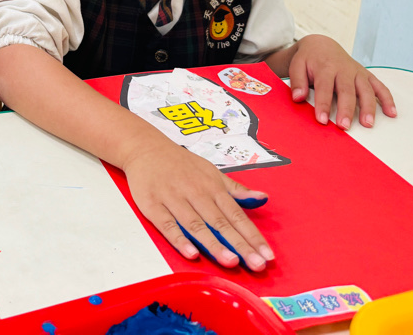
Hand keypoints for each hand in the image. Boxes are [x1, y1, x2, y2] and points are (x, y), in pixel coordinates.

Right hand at [122, 137, 272, 271]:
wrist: (145, 148)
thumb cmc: (181, 163)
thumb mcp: (211, 171)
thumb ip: (235, 189)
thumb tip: (263, 198)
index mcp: (212, 186)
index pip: (236, 215)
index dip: (253, 236)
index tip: (268, 255)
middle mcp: (195, 193)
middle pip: (220, 222)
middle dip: (240, 244)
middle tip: (257, 265)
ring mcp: (173, 199)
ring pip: (196, 225)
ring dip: (213, 244)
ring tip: (230, 261)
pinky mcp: (152, 205)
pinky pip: (167, 224)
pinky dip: (179, 239)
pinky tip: (191, 253)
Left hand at [288, 35, 396, 129]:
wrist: (322, 45)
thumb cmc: (309, 59)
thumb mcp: (297, 65)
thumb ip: (297, 81)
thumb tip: (298, 97)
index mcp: (326, 67)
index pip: (324, 87)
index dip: (323, 104)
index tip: (322, 120)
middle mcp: (344, 69)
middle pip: (347, 91)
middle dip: (346, 109)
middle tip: (344, 126)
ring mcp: (357, 72)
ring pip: (366, 90)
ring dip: (368, 107)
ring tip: (368, 124)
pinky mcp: (366, 75)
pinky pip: (380, 87)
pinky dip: (387, 99)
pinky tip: (391, 113)